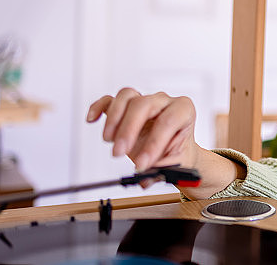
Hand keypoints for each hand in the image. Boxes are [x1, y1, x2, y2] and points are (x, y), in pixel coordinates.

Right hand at [87, 88, 245, 197]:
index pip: (168, 121)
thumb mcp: (176, 164)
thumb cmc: (178, 153)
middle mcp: (164, 102)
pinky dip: (99, 107)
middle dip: (129, 130)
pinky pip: (111, 100)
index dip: (154, 143)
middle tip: (119, 153)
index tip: (141, 164)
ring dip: (114, 119)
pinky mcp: (128, 106)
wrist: (176, 149)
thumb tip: (144, 178)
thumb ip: (161, 170)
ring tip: (109, 140)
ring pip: (127, 97)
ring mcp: (145, 100)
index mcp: (184, 111)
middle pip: (144, 104)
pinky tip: (92, 119)